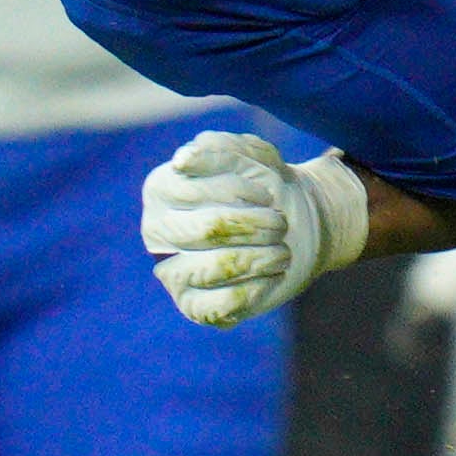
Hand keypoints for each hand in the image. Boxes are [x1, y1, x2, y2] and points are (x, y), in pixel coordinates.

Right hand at [143, 127, 370, 328]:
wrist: (299, 225)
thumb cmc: (266, 186)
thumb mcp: (254, 157)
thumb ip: (221, 150)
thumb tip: (182, 160)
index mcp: (160, 188)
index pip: (190, 189)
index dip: (236, 192)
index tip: (265, 193)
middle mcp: (157, 231)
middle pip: (206, 230)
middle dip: (255, 226)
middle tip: (280, 224)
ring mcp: (172, 271)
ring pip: (214, 269)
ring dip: (262, 256)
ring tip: (281, 249)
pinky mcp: (193, 306)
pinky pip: (221, 304)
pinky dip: (257, 287)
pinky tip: (271, 274)